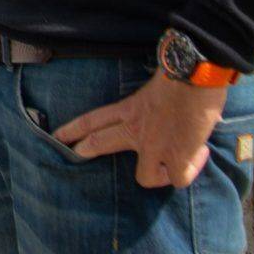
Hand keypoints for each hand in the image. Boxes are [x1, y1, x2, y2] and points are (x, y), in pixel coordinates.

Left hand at [54, 71, 226, 188]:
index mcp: (131, 109)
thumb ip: (156, 104)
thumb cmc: (182, 74)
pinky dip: (187, 171)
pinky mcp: (177, 158)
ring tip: (169, 169)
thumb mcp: (160, 88)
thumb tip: (170, 113)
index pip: (94, 119)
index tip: (57, 136)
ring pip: (145, 178)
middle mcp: (137, 130)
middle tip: (75, 154)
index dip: (74, 129)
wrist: (196, 75)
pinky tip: (196, 158)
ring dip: (157, 176)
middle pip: (100, 142)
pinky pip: (177, 179)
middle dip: (84, 149)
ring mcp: (154, 147)